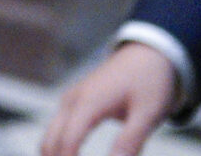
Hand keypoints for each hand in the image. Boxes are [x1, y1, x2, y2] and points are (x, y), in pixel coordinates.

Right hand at [40, 42, 177, 155]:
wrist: (148, 53)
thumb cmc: (150, 81)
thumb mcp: (148, 113)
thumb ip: (130, 142)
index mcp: (89, 102)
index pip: (68, 142)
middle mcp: (73, 100)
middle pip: (50, 141)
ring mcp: (71, 100)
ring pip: (50, 136)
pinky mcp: (74, 102)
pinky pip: (58, 129)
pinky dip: (61, 148)